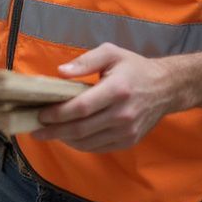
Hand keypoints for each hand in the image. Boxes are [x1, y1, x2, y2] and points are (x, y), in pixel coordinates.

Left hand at [32, 43, 176, 152]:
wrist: (166, 88)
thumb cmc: (134, 68)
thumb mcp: (111, 53)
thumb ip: (85, 61)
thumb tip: (60, 72)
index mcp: (117, 90)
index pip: (81, 108)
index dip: (58, 114)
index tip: (40, 113)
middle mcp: (123, 114)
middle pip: (81, 129)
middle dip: (54, 131)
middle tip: (35, 129)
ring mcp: (127, 131)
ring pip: (88, 142)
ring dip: (64, 139)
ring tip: (48, 133)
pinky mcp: (129, 141)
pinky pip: (98, 148)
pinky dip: (80, 144)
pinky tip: (68, 137)